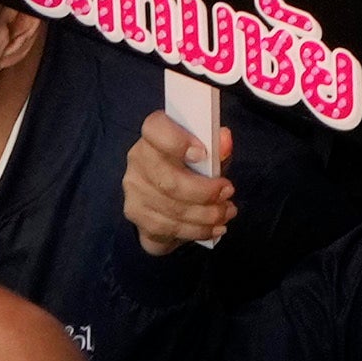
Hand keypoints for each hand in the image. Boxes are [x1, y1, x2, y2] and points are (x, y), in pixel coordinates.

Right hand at [123, 110, 238, 255]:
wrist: (171, 190)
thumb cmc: (192, 163)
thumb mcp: (208, 150)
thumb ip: (217, 145)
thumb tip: (225, 140)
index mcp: (153, 136)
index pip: (154, 129)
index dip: (176, 141)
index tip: (202, 154)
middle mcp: (137, 162)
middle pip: (167, 181)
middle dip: (204, 192)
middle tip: (228, 193)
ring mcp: (133, 192)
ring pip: (170, 210)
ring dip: (204, 216)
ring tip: (226, 213)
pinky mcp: (137, 217)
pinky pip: (166, 230)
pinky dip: (194, 231)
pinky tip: (212, 229)